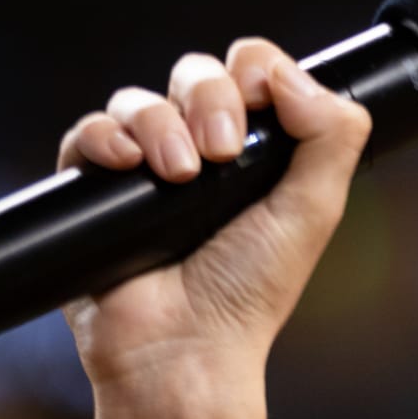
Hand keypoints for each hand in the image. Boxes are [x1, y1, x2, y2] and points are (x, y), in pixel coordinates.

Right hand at [55, 39, 371, 397]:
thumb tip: (293, 73)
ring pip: (139, 99)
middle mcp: (199, 153)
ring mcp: (143, 170)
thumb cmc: (249, 291)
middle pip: (195, 74)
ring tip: (179, 174)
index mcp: (256, 150)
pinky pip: (86, 135)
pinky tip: (126, 164)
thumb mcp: (315, 209)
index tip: (263, 101)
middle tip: (223, 150)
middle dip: (209, 97)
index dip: (255, 70)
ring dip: (159, 122)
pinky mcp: (91, 192)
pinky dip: (104, 137)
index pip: (250, 72)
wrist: (182, 349)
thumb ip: (332, 135)